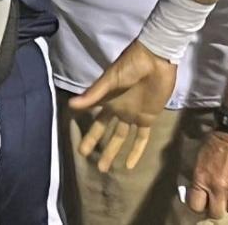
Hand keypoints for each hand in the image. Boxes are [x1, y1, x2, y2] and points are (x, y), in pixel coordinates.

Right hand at [68, 38, 176, 171]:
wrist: (156, 60)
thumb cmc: (131, 65)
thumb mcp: (111, 78)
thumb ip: (94, 94)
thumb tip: (71, 105)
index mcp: (107, 98)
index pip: (93, 117)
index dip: (86, 129)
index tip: (77, 143)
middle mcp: (117, 108)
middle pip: (104, 129)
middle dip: (95, 143)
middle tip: (85, 157)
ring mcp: (132, 114)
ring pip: (120, 137)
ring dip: (112, 151)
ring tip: (104, 168)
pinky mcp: (147, 118)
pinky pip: (141, 138)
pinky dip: (136, 151)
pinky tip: (129, 165)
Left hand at [187, 130, 227, 219]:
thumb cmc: (216, 140)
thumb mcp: (200, 157)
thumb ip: (200, 176)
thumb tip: (198, 189)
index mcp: (202, 179)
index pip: (195, 205)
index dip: (197, 205)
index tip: (200, 201)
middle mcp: (218, 188)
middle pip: (215, 213)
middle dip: (214, 208)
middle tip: (215, 200)